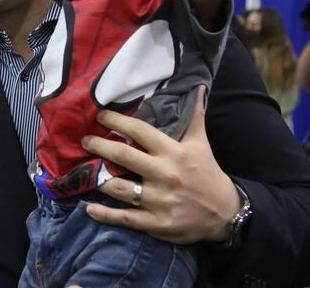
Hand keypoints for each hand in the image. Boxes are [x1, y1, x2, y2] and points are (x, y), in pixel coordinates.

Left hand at [82, 86, 241, 244]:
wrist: (226, 214)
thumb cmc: (208, 174)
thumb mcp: (201, 144)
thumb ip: (195, 116)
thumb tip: (197, 88)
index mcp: (173, 152)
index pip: (140, 131)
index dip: (117, 121)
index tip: (100, 116)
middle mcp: (164, 174)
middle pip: (123, 156)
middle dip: (99, 145)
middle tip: (85, 140)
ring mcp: (159, 200)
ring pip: (119, 187)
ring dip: (97, 178)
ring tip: (83, 170)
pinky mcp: (156, 222)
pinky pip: (125, 218)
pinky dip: (105, 214)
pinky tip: (89, 208)